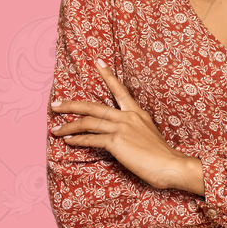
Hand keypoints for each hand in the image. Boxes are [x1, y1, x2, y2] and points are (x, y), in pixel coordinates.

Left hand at [50, 59, 197, 192]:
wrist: (171, 165)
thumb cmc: (160, 155)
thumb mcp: (148, 134)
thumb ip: (133, 129)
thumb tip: (119, 134)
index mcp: (137, 113)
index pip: (120, 90)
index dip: (108, 75)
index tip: (98, 62)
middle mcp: (128, 117)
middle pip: (93, 106)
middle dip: (71, 105)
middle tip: (55, 104)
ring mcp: (122, 128)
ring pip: (88, 122)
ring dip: (69, 126)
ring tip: (56, 130)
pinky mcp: (117, 142)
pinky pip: (91, 139)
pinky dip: (77, 140)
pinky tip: (69, 141)